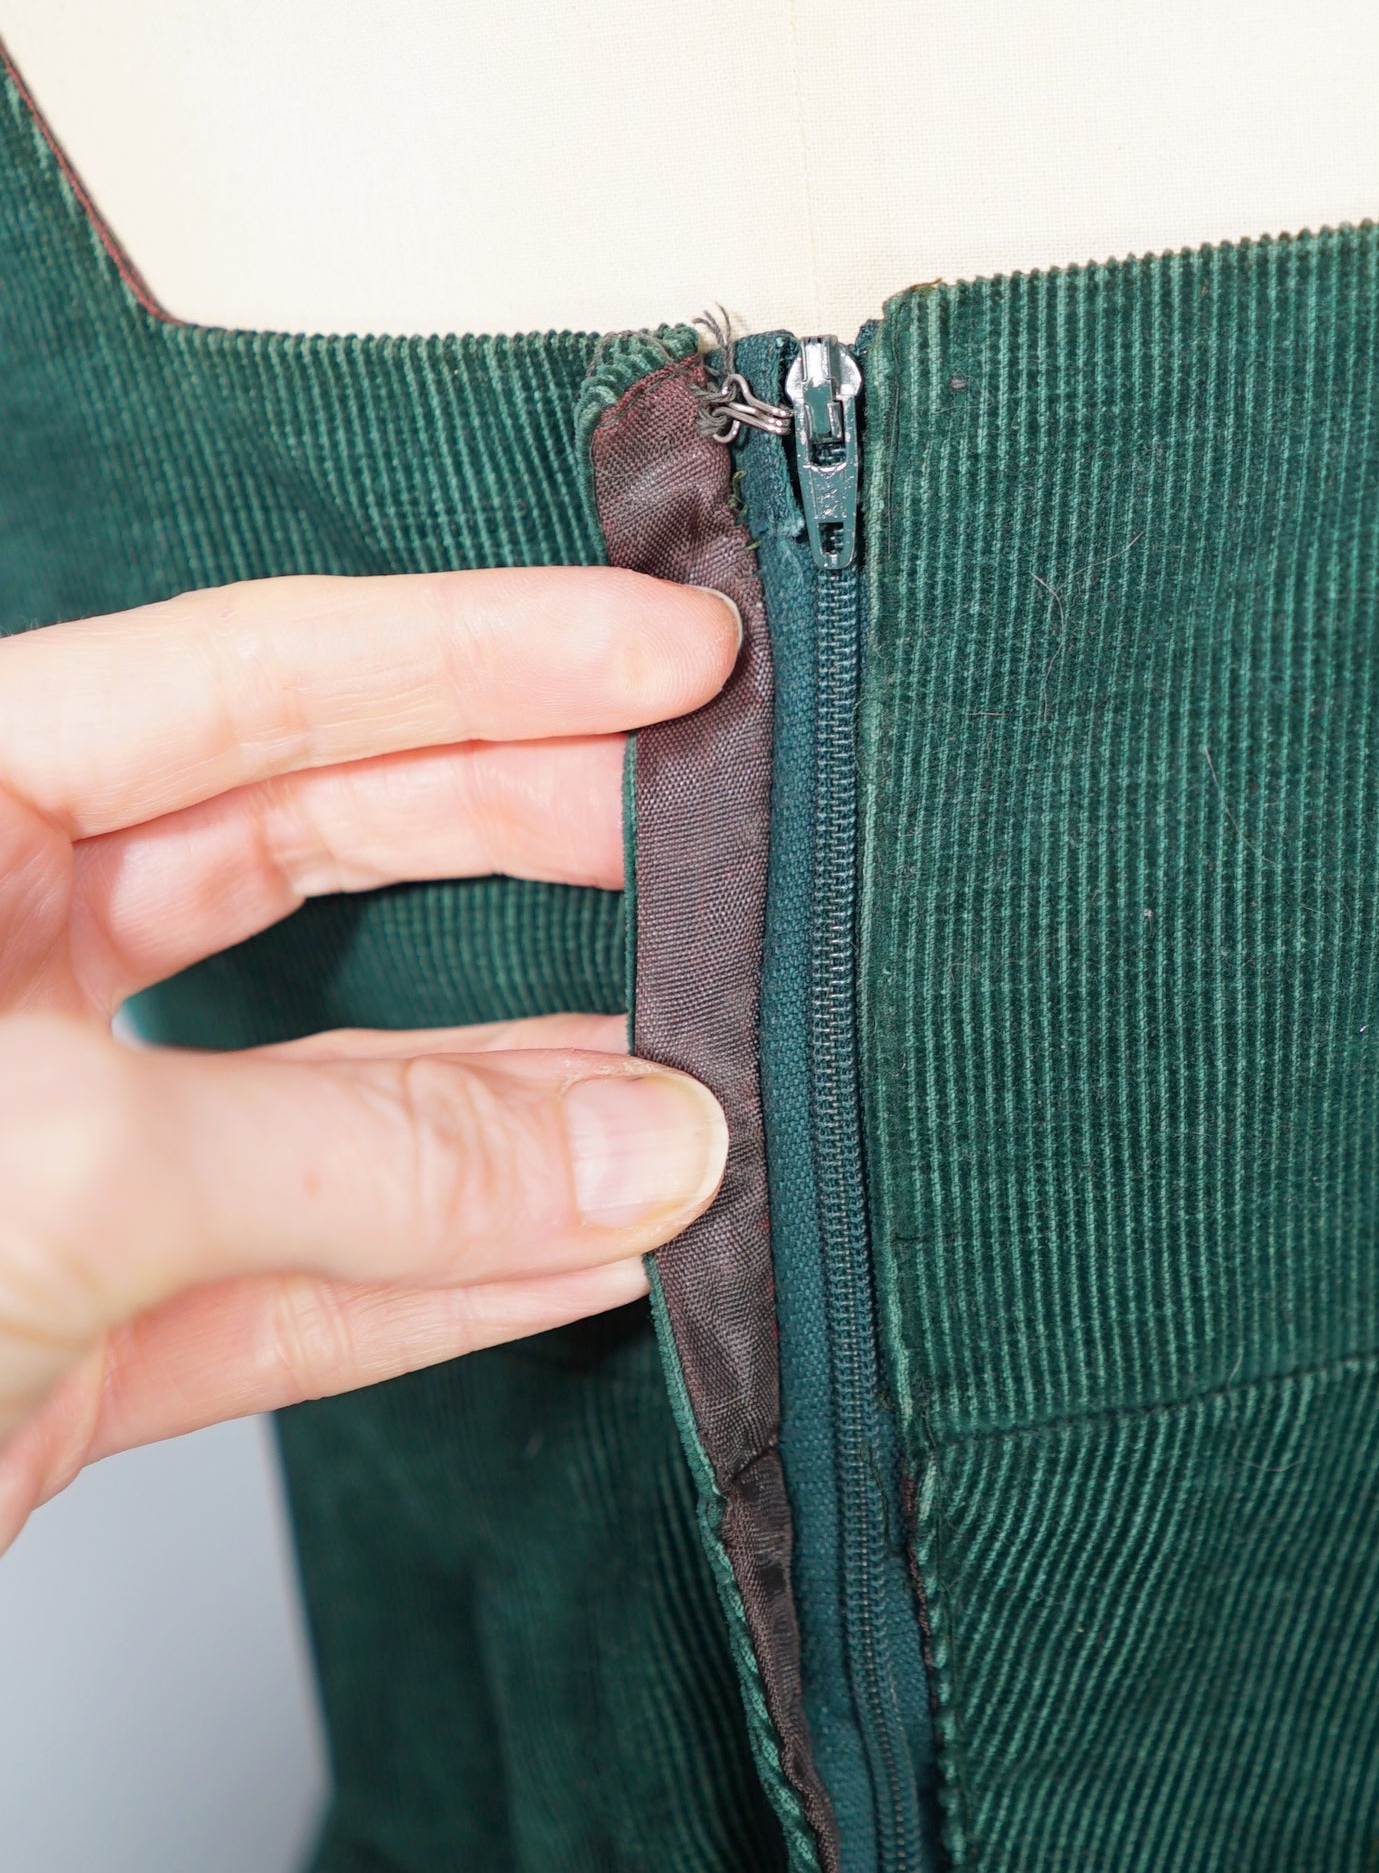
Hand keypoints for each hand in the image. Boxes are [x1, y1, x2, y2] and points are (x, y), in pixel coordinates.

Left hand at [0, 568, 741, 1545]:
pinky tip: (590, 1242)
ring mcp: (39, 1157)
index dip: (485, 654)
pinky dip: (456, 1271)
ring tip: (688, 1082)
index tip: (664, 653)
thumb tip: (632, 1144)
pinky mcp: (70, 1334)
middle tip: (703, 841)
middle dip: (529, 843)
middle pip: (314, 849)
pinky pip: (308, 1279)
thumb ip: (362, 1154)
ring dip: (522, 1100)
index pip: (252, 679)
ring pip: (330, 1085)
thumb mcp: (40, 1175)